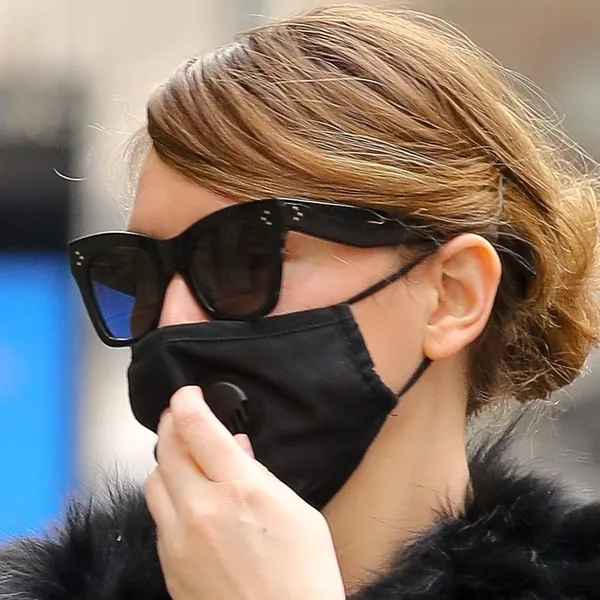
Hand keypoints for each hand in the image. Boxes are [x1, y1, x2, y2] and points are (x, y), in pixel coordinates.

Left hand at [145, 386, 345, 599]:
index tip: (187, 394)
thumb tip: (235, 446)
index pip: (197, 429)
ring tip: (183, 456)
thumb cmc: (303, 573)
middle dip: (171, 424)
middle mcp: (201, 509)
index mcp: (239, 489)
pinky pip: (158, 517)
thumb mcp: (296, 510)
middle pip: (167, 448)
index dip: (187, 402)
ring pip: (153, 481)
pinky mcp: (169, 565)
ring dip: (165, 460)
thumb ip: (259, 472)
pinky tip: (187, 500)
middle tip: (180, 416)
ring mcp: (179, 540)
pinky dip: (168, 497)